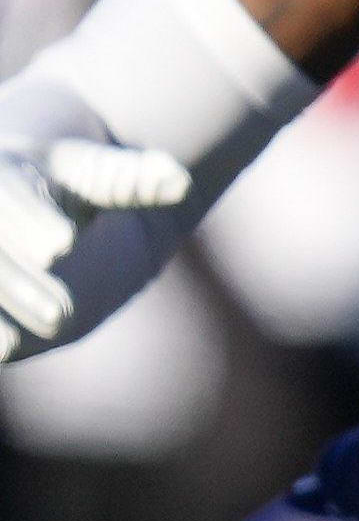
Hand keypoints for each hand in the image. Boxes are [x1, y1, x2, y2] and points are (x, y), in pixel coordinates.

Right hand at [0, 111, 182, 352]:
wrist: (10, 185)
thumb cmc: (57, 182)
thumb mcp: (93, 174)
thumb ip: (131, 179)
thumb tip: (179, 183)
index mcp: (1, 171)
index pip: (7, 196)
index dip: (31, 220)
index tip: (63, 246)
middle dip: (16, 284)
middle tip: (62, 317)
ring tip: (11, 347)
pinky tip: (0, 349)